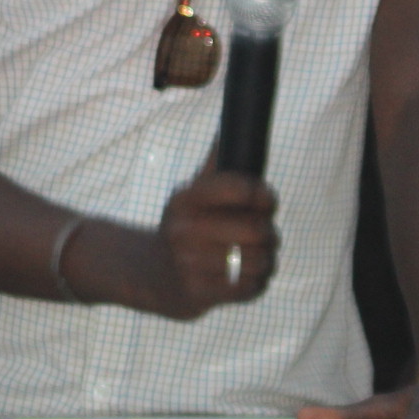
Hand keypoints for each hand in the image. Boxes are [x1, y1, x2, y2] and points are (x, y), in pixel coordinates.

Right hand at [77, 171, 275, 317]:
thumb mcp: (190, 194)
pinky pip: (249, 288)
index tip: (267, 201)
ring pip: (258, 261)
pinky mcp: (199, 293)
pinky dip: (256, 283)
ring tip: (259, 257)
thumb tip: (229, 125)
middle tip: (266, 235)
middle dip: (269, 233)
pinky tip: (247, 276)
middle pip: (256, 229)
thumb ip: (215, 164)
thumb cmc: (182, 228)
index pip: (240, 188)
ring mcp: (190, 264)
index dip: (264, 195)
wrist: (149, 274)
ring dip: (266, 260)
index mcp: (186, 199)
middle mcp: (184, 230)